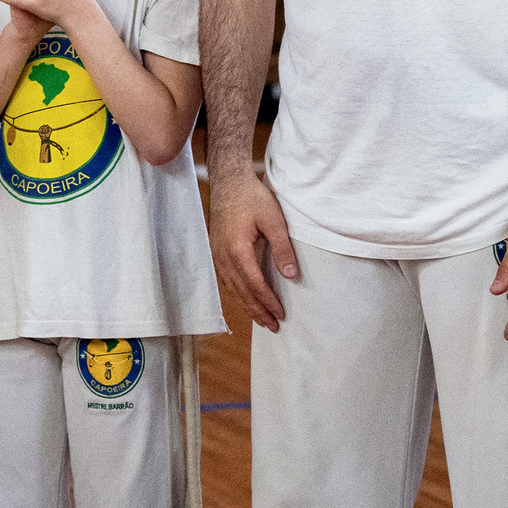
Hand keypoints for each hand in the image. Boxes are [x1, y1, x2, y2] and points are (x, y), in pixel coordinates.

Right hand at [210, 169, 297, 329]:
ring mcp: (217, 254)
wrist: (229, 180)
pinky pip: (226, 279)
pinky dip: (238, 292)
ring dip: (247, 305)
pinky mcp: (216, 249)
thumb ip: (282, 249)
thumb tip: (291, 277)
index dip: (268, 302)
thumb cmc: (251, 197)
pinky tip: (245, 296)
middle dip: (258, 311)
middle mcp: (223, 256)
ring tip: (261, 318)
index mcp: (237, 250)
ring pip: (232, 288)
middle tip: (273, 326)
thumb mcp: (274, 220)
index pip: (254, 285)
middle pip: (241, 292)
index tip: (281, 315)